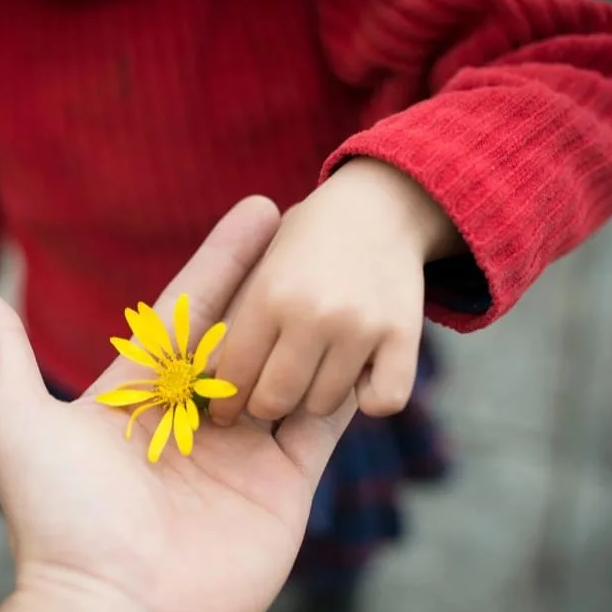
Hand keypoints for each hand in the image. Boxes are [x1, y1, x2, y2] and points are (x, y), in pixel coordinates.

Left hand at [0, 196, 356, 611]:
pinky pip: (322, 423)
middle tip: (317, 223)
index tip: (260, 209)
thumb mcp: (17, 422)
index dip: (225, 259)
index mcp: (141, 393)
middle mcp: (195, 417)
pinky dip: (346, 386)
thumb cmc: (60, 518)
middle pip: (248, 332)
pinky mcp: (284, 487)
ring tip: (350, 270)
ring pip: (289, 369)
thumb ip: (1, 352)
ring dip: (318, 324)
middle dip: (279, 280)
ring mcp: (243, 452)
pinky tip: (371, 340)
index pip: (193, 309)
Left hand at [211, 158, 464, 423]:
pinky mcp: (404, 335)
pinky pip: (384, 400)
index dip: (224, 398)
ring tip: (311, 376)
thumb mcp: (263, 263)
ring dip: (314, 399)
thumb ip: (232, 315)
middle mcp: (312, 311)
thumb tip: (207, 374)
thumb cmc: (307, 238)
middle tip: (267, 398)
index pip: (232, 372)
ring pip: (323, 404)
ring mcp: (360, 324)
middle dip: (263, 405)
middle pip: (273, 399)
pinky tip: (360, 379)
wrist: (382, 202)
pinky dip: (371, 398)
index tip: (223, 409)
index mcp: (267, 292)